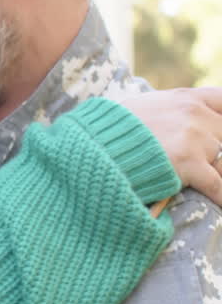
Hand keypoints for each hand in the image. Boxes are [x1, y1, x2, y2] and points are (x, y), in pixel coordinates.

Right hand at [120, 87, 221, 204]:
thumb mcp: (143, 107)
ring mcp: (194, 137)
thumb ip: (167, 110)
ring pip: (221, 161)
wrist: (95, 143)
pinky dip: (219, 196)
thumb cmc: (111, 129)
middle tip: (197, 160)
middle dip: (214, 149)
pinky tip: (218, 205)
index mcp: (184, 98)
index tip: (217, 129)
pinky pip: (217, 185)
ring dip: (210, 172)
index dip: (221, 117)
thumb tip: (172, 120)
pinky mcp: (188, 163)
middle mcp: (194, 113)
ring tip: (197, 178)